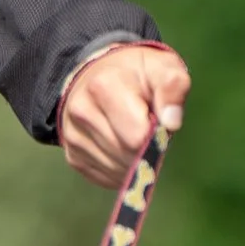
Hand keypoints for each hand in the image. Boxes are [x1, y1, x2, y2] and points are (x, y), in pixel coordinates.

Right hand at [57, 41, 190, 187]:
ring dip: (135, 161)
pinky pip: (106, 177)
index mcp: (103, 87)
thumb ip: (172, 88)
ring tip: (135, 134)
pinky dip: (122, 169)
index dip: (155, 135)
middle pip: (127, 155)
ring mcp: (72, 135)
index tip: (157, 121)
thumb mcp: (162, 68)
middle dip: (146, 149)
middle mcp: (81, 112)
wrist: (100, 74)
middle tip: (147, 127)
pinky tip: (124, 148)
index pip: (136, 136)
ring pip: (117, 170)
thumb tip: (171, 123)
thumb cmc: (138, 73)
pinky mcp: (73, 155)